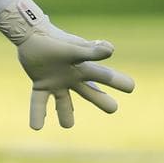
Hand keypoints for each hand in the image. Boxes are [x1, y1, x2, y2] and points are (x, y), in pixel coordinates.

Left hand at [0, 0, 133, 129]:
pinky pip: (39, 102)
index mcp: (84, 68)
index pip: (105, 76)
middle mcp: (74, 78)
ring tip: (67, 125)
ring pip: (64, 103)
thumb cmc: (56, 40)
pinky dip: (37, 114)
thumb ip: (91, 51)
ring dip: (66, 115)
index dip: (119, 81)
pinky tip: (36, 127)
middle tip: (112, 108)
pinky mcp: (41, 85)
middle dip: (103, 101)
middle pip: (92, 93)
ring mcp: (57, 83)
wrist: (33, 35)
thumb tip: (111, 50)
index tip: (131, 87)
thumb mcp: (74, 48)